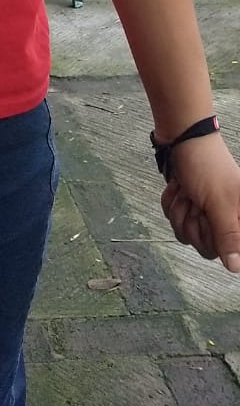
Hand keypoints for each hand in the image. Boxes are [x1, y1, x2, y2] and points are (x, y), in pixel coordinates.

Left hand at [160, 135, 239, 270]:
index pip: (229, 253)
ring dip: (180, 211)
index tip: (208, 219)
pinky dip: (172, 204)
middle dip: (192, 222)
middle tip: (197, 201)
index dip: (212, 237)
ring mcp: (207, 215)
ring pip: (186, 235)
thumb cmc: (205, 164)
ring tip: (188, 191)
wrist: (181, 138)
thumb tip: (236, 267)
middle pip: (205, 247)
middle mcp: (228, 219)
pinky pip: (175, 222)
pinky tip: (179, 188)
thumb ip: (229, 236)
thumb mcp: (219, 203)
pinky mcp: (189, 208)